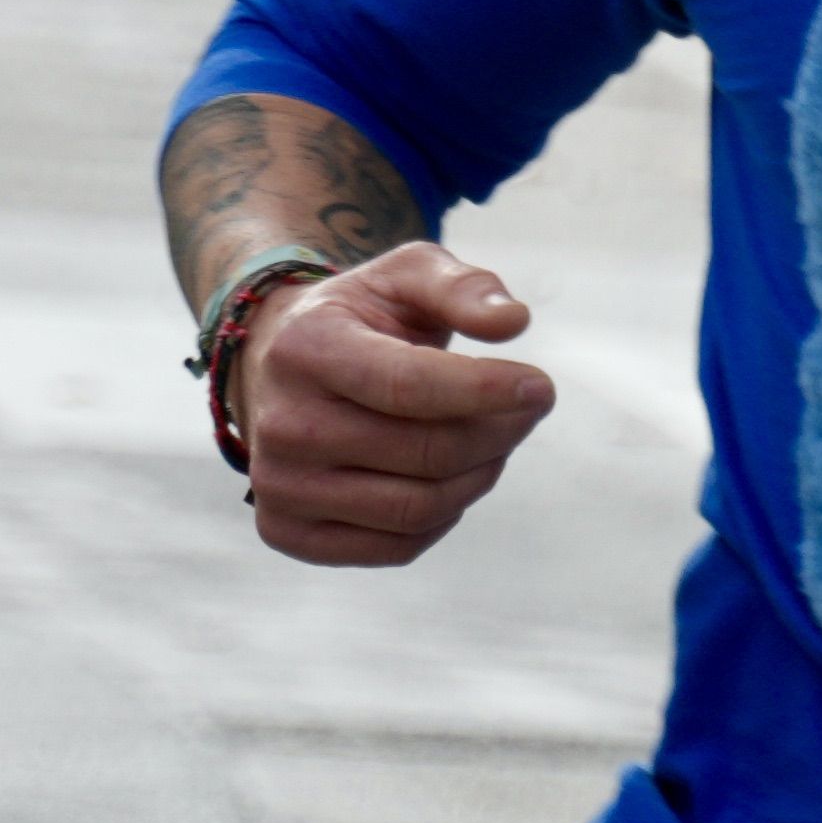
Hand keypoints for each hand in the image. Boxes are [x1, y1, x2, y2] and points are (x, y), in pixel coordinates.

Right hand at [237, 241, 559, 569]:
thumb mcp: (407, 276)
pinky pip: (398, 547)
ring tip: (495, 439)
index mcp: (306, 349)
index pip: (409, 385)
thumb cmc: (361, 319)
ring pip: (419, 507)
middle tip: (528, 409)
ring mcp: (279, 487)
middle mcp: (282, 424)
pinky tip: (452, 476)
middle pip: (427, 453)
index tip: (541, 387)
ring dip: (480, 475)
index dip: (487, 390)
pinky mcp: (288, 533)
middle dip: (499, 432)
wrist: (280, 368)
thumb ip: (463, 287)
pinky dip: (444, 515)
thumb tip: (513, 321)